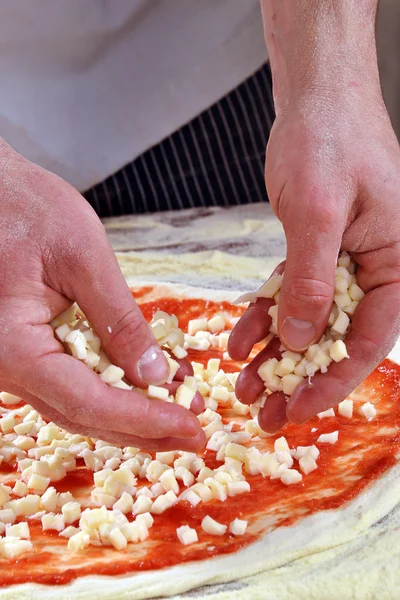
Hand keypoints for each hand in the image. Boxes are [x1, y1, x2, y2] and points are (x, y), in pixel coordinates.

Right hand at [0, 141, 204, 450]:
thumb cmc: (24, 206)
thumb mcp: (82, 257)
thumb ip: (118, 319)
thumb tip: (152, 375)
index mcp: (13, 347)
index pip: (88, 401)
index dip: (144, 419)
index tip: (190, 428)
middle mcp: (6, 366)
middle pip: (83, 414)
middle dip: (144, 428)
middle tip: (194, 435)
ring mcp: (13, 361)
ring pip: (76, 405)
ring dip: (130, 414)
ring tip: (179, 412)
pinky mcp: (26, 349)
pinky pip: (70, 381)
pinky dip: (111, 389)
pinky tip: (147, 385)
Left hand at [229, 87, 399, 431]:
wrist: (315, 98)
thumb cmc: (330, 141)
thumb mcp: (320, 214)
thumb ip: (313, 281)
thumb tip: (302, 339)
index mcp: (396, 264)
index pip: (369, 339)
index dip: (334, 379)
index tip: (300, 408)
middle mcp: (373, 270)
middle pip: (336, 339)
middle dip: (298, 377)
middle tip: (265, 413)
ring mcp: (342, 262)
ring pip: (308, 322)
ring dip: (275, 355)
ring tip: (244, 386)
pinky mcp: (312, 251)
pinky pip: (288, 294)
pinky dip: (263, 317)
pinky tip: (238, 341)